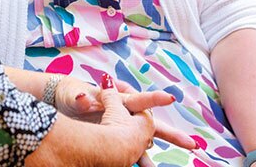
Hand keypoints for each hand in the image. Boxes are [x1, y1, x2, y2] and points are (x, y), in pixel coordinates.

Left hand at [54, 75, 195, 150]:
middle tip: (191, 144)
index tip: (170, 99)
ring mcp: (120, 126)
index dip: (154, 99)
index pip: (139, 99)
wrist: (64, 101)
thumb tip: (82, 99)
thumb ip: (80, 99)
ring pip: (142, 142)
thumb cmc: (70, 95)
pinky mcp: (113, 136)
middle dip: (171, 135)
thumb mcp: (73, 95)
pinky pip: (129, 150)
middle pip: (152, 124)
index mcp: (117, 99)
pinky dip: (137, 159)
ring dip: (150, 155)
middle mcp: (124, 113)